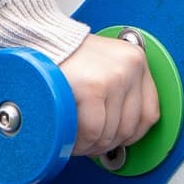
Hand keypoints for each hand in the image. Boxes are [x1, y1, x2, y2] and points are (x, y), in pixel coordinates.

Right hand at [54, 31, 160, 159]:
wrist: (34, 39)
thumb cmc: (63, 56)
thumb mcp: (101, 66)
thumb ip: (119, 91)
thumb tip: (124, 133)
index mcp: (135, 60)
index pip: (149, 114)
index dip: (129, 135)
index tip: (113, 139)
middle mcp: (130, 66)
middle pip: (129, 128)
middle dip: (105, 143)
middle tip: (86, 141)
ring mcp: (115, 76)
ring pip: (110, 134)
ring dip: (90, 144)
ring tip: (74, 136)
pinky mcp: (94, 87)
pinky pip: (92, 131)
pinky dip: (79, 141)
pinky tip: (68, 133)